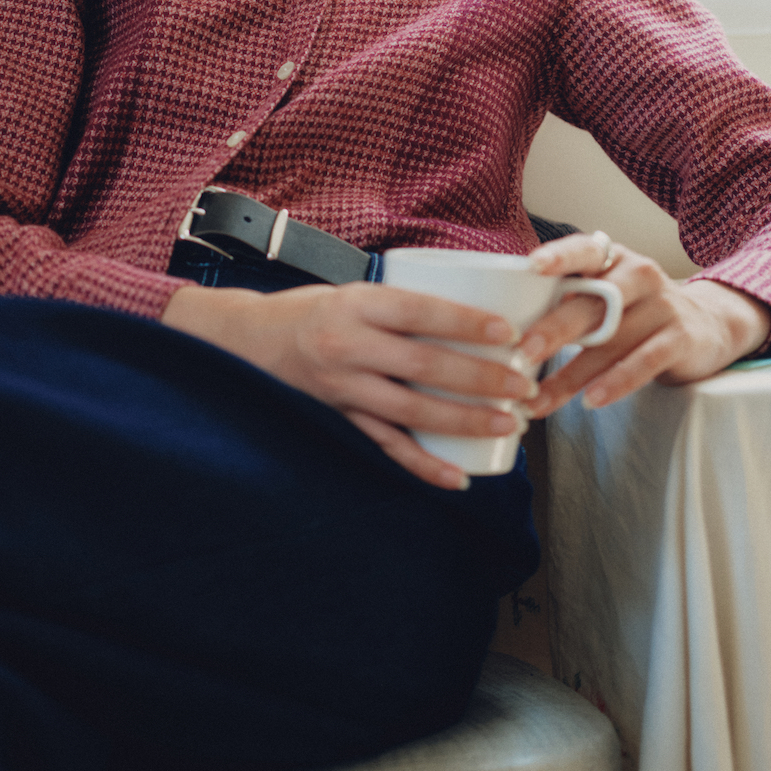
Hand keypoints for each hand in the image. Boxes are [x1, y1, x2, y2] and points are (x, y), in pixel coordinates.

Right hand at [162, 280, 537, 490]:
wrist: (246, 341)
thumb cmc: (314, 312)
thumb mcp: (354, 291)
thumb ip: (404, 305)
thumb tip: (477, 308)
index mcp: (357, 304)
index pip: (420, 311)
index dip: (467, 322)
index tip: (510, 332)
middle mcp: (347, 346)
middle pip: (424, 364)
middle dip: (481, 377)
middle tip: (525, 384)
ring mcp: (341, 388)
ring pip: (411, 410)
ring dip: (465, 420)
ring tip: (509, 423)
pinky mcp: (336, 420)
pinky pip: (385, 447)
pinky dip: (422, 466)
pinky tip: (456, 478)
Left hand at [513, 234, 770, 416]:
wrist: (706, 326)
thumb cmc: (634, 313)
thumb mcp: (604, 295)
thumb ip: (565, 302)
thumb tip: (496, 330)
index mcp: (611, 259)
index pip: (583, 250)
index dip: (558, 256)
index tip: (532, 267)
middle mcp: (638, 274)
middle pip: (592, 302)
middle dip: (553, 328)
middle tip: (520, 353)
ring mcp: (663, 305)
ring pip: (611, 340)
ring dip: (571, 374)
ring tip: (537, 400)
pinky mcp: (681, 337)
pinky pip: (645, 360)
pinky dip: (616, 382)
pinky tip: (591, 400)